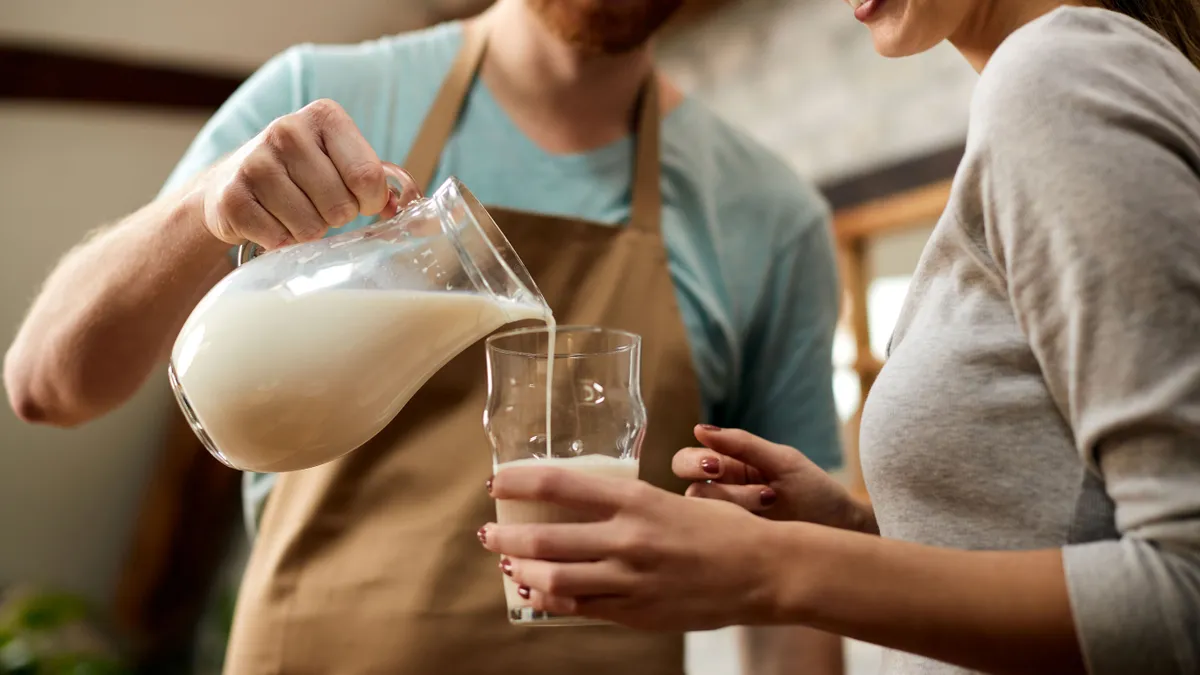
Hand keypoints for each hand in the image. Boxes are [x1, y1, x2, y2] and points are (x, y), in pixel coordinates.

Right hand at [197, 99, 420, 248]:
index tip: (358, 200)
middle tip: (317, 206)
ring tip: (292, 212)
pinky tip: (271, 222)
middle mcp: (286, 131)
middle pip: (341, 206)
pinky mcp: (231, 197)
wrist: (232, 181)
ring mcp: (254, 162)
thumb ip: (377, 180)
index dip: (369, 201)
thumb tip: (406, 208)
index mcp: (324, 117)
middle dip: (336, 218)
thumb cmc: (301, 174)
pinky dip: (280, 242)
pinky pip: (278, 240)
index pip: (368, 176)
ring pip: (310, 227)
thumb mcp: (339, 160)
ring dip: (307, 232)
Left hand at [481, 466, 780, 630]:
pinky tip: (538, 591)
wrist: (764, 571)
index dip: (519, 481)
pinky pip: (580, 608)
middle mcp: (627, 539)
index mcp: (635, 501)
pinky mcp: (636, 612)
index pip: (559, 484)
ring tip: (508, 563)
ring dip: (523, 569)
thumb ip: (627, 506)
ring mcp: (629, 580)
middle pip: (545, 537)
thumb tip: (583, 502)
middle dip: (506, 535)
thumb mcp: (670, 501)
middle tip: (488, 532)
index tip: (498, 481)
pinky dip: (552, 599)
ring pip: (555, 578)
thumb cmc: (723, 530)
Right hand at [674, 426, 876, 534]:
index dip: (695, 462)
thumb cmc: (815, 491)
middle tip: (740, 486)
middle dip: (707, 486)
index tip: (716, 466)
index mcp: (729, 468)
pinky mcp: (736, 548)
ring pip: (702, 514)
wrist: (843, 530)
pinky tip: (764, 523)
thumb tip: (699, 429)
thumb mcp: (783, 461)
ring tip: (770, 502)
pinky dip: (735, 527)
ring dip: (733, 503)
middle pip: (686, 488)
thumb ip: (742, 444)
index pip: (687, 460)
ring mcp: (729, 525)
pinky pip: (716, 539)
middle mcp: (722, 496)